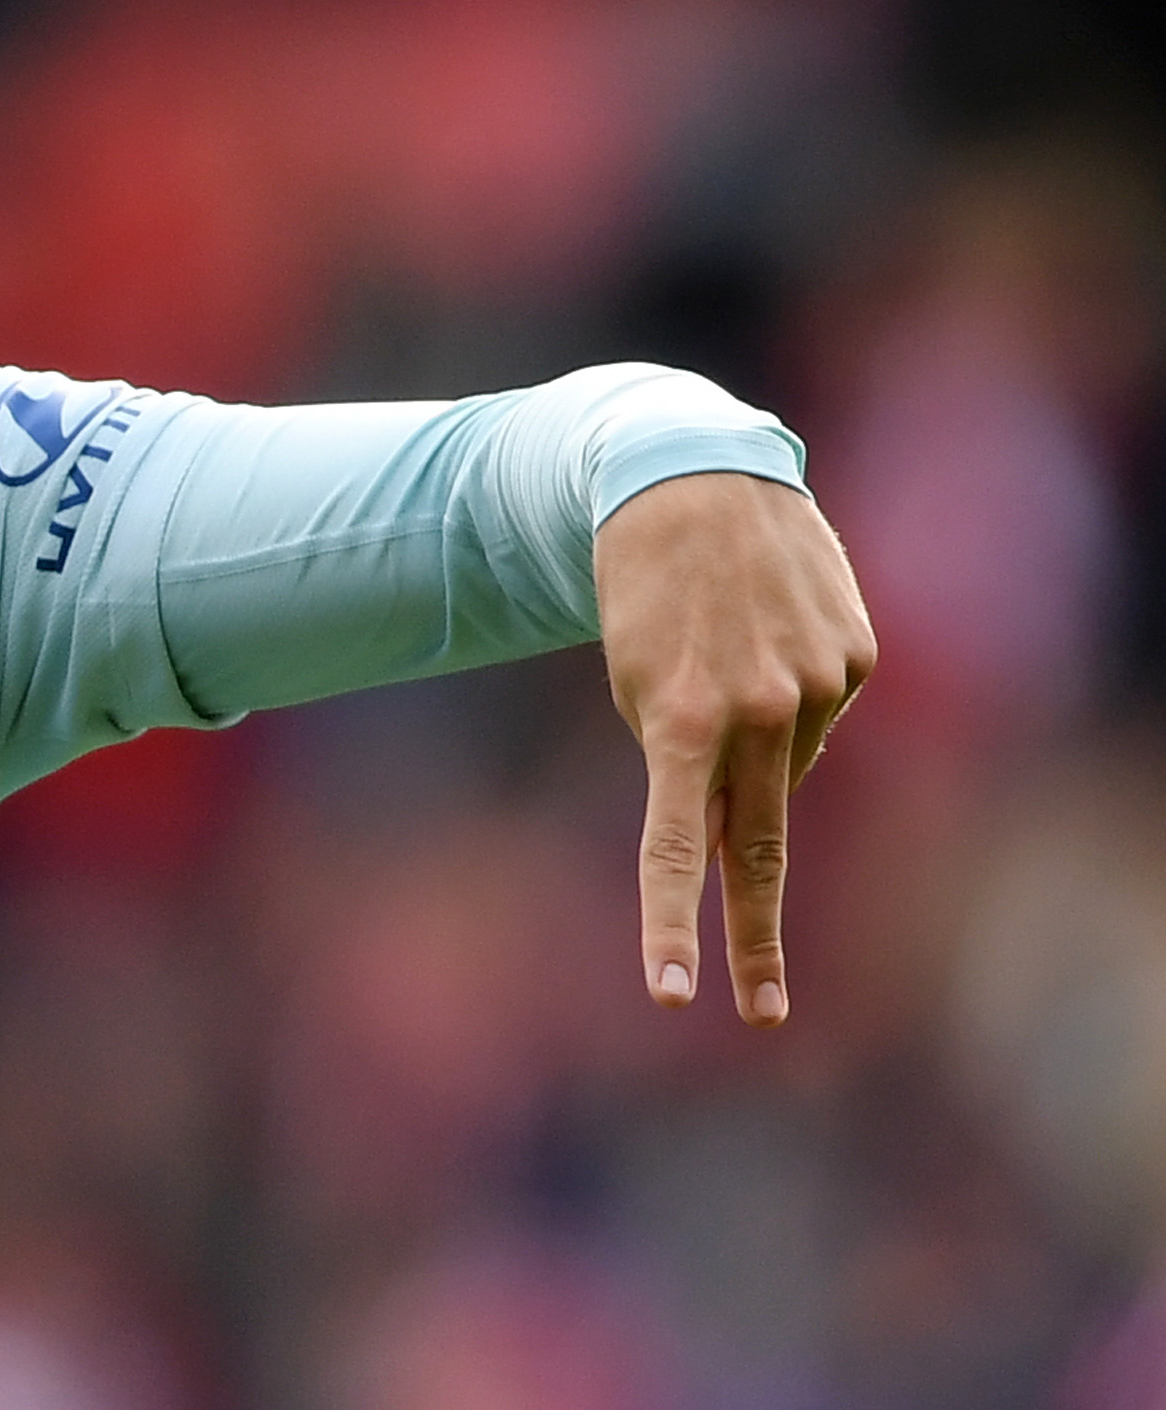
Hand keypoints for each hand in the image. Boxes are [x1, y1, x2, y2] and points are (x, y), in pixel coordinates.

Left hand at [594, 471, 875, 1024]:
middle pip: (759, 849)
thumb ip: (683, 759)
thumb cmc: (645, 592)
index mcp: (685, 722)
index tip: (671, 995)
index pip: (678, 847)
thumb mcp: (635, 679)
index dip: (672, 925)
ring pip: (787, 766)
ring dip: (755, 746)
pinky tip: (770, 639)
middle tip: (762, 1013)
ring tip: (720, 659)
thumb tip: (741, 826)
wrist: (693, 481)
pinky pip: (822, 714)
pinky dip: (793, 698)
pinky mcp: (860, 658)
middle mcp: (761, 714)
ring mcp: (821, 688)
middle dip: (753, 935)